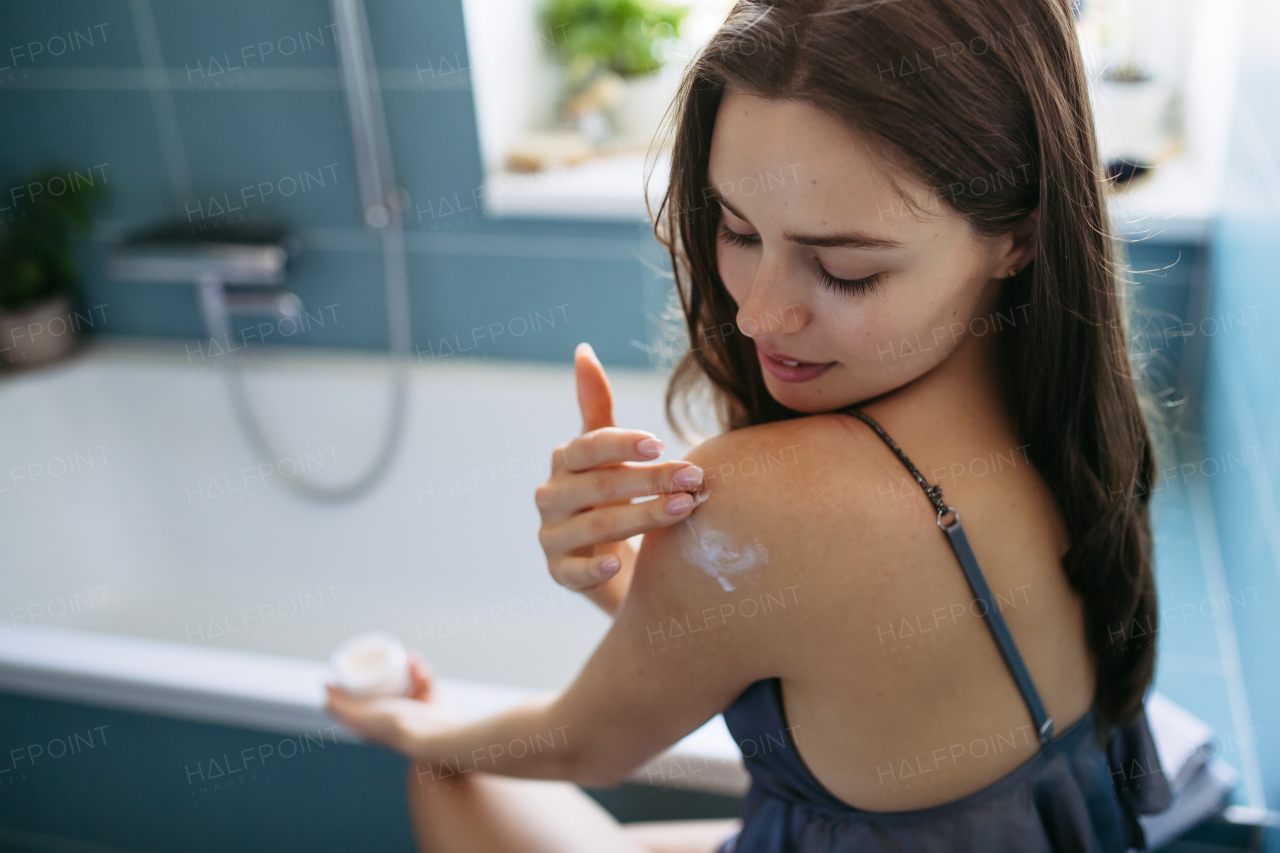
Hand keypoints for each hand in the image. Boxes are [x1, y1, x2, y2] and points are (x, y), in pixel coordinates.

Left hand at [325, 651, 464, 758]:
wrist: (436, 733)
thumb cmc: (397, 726)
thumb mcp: (362, 716)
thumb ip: (340, 706)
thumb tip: (324, 687)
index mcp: (371, 724)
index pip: (358, 699)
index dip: (357, 681)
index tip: (358, 662)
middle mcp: (389, 717)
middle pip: (383, 687)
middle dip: (386, 669)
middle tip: (389, 656)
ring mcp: (410, 710)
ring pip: (405, 681)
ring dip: (408, 668)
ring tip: (410, 658)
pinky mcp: (429, 703)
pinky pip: (423, 681)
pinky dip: (422, 671)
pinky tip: (419, 662)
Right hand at [535, 343, 704, 612]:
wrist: (607, 560)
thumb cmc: (611, 496)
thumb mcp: (605, 452)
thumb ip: (596, 405)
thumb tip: (583, 349)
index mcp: (565, 462)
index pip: (589, 447)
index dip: (622, 444)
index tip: (661, 443)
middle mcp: (552, 496)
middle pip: (599, 486)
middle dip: (650, 480)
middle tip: (695, 478)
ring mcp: (553, 536)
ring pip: (595, 527)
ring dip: (642, 516)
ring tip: (685, 509)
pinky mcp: (560, 573)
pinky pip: (573, 572)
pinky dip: (594, 568)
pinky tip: (619, 563)